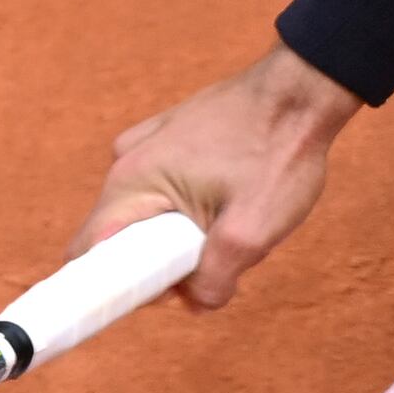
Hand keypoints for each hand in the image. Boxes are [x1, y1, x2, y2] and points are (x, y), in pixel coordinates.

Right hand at [80, 46, 359, 308]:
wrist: (305, 90)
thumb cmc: (279, 151)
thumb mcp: (251, 232)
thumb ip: (213, 279)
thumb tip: (196, 302)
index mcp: (132, 182)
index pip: (88, 255)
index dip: (112, 289)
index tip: (159, 295)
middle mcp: (127, 161)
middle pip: (123, 241)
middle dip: (165, 263)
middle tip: (217, 257)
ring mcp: (148, 146)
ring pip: (151, 219)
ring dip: (186, 236)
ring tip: (238, 219)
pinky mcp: (170, 138)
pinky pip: (168, 192)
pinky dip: (195, 208)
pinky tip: (238, 197)